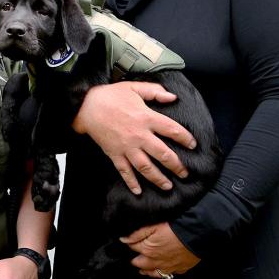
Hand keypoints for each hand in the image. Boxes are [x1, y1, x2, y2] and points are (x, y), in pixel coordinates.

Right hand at [72, 81, 195, 193]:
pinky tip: (138, 191)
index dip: (185, 138)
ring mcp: (126, 147)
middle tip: (185, 173)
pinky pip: (124, 171)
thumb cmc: (110, 95)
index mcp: (146, 118)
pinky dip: (131, 182)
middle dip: (176, 166)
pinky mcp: (114, 154)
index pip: (172, 130)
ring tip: (168, 186)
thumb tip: (173, 97)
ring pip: (146, 167)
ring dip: (158, 178)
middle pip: (163, 154)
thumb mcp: (134, 87)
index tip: (193, 145)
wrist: (85, 106)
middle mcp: (139, 135)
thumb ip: (154, 91)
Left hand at [123, 223, 199, 277]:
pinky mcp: (180, 268)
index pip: (133, 248)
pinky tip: (161, 270)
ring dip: (146, 270)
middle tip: (133, 258)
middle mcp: (156, 262)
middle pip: (140, 264)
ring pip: (153, 273)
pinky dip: (162, 273)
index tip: (128, 242)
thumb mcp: (153, 226)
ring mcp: (168, 267)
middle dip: (135, 260)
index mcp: (148, 250)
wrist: (197, 235)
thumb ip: (137, 234)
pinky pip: (168, 274)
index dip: (130, 244)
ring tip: (142, 269)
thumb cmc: (175, 228)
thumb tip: (123, 240)